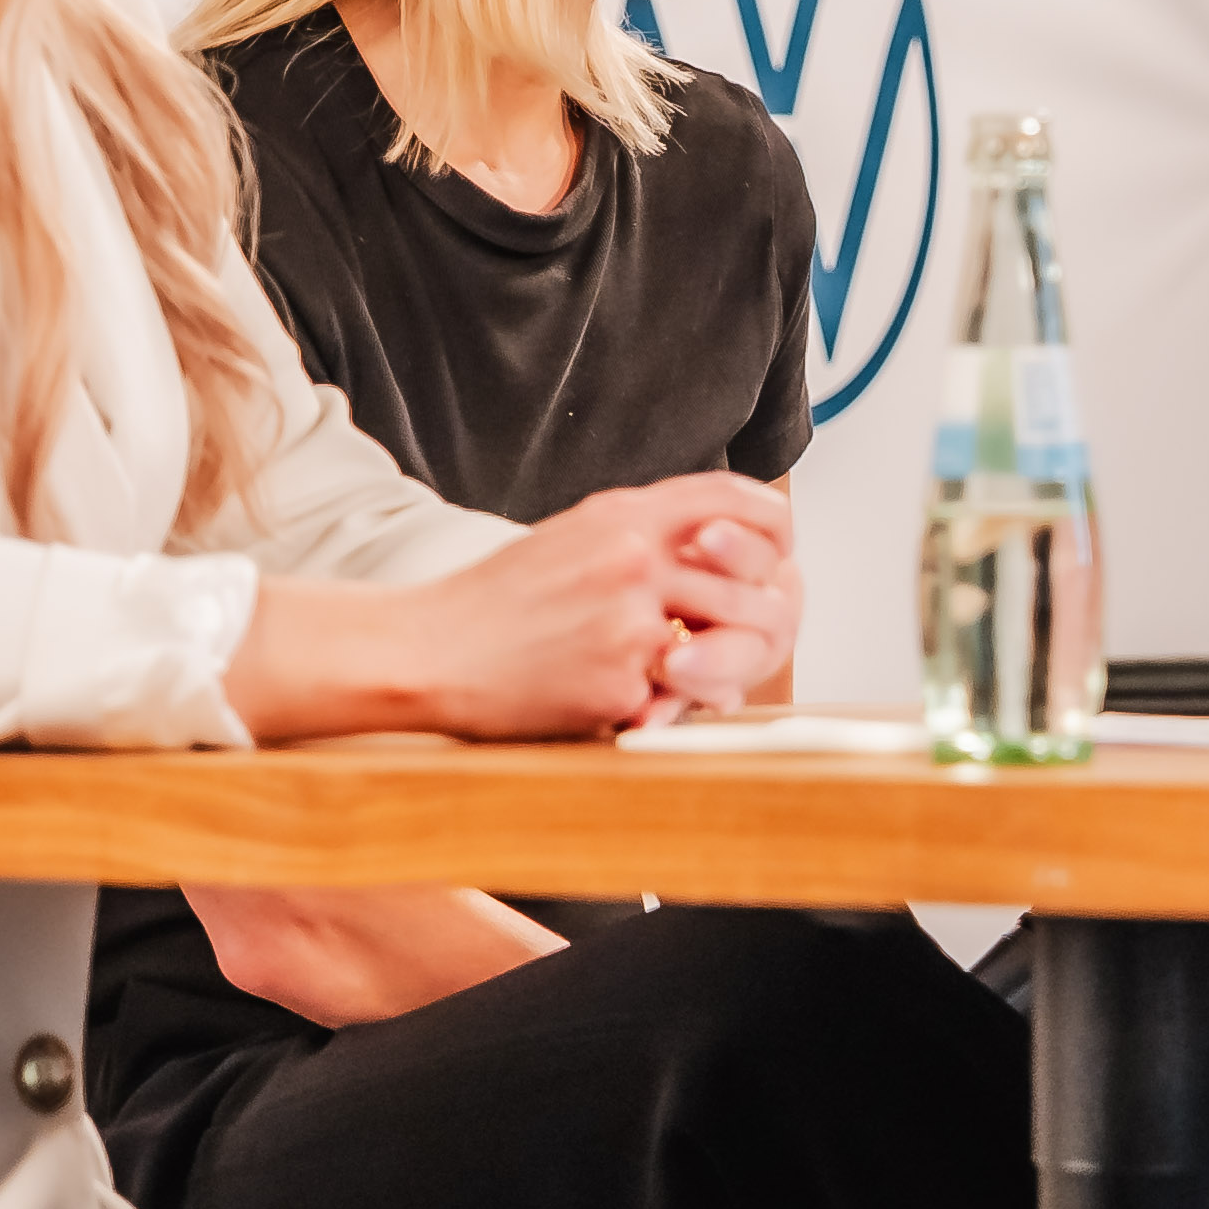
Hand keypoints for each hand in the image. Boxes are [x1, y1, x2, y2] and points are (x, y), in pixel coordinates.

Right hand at [232, 475, 798, 742]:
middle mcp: (633, 560)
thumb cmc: (495, 600)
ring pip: (727, 647)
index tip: (779, 551)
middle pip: (749, 585)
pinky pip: (677, 701)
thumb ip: (643, 530)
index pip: (732, 500)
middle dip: (755, 619)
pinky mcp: (620, 686)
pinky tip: (624, 702)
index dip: (771, 527)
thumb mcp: (572, 536)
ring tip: (681, 674)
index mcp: (623, 516)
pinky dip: (662, 708)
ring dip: (717, 668)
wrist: (430, 651)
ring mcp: (629, 624)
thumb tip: (719, 538)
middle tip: (735, 635)